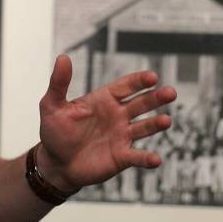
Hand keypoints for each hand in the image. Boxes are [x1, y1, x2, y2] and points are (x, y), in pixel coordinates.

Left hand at [36, 54, 176, 191]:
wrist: (56, 163)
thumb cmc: (54, 131)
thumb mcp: (51, 105)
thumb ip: (59, 83)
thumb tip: (62, 57)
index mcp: (104, 99)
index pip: (126, 86)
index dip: (139, 81)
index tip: (152, 77)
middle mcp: (118, 115)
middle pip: (141, 103)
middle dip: (156, 98)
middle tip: (170, 92)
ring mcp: (122, 136)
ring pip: (144, 127)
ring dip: (156, 124)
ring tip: (166, 121)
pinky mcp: (121, 157)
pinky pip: (137, 156)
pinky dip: (147, 158)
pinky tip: (155, 160)